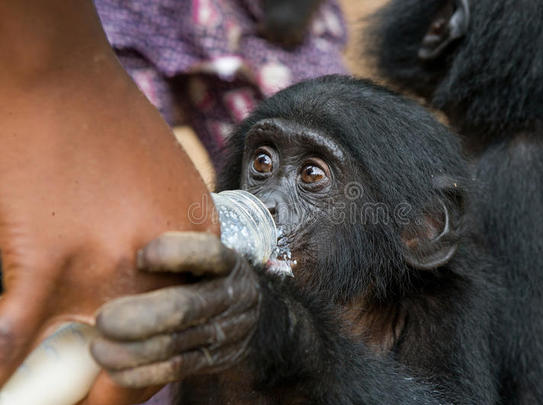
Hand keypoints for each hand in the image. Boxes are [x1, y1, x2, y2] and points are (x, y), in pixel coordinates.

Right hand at [0, 1, 217, 398]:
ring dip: (58, 389)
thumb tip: (162, 289)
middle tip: (88, 380)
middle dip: (111, 383)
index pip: (186, 337)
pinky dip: (4, 370)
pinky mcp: (45, 259)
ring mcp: (102, 269)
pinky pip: (14, 339)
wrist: (61, 79)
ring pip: (81, 364)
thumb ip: (180, 245)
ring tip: (41, 393)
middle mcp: (158, 270)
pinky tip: (3, 382)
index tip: (128, 376)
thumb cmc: (116, 128)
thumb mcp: (175, 185)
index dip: (155, 370)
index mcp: (198, 250)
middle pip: (139, 362)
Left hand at [91, 232, 260, 387]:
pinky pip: (177, 369)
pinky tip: (113, 370)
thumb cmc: (205, 274)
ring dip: (132, 350)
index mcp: (228, 263)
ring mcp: (226, 332)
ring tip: (98, 349)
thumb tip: (108, 232)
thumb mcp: (203, 254)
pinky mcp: (214, 359)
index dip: (176, 253)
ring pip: (176, 344)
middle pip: (187, 307)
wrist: (244, 311)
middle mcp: (233, 297)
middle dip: (141, 316)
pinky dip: (142, 372)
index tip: (140, 256)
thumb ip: (174, 247)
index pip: (209, 253)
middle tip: (103, 318)